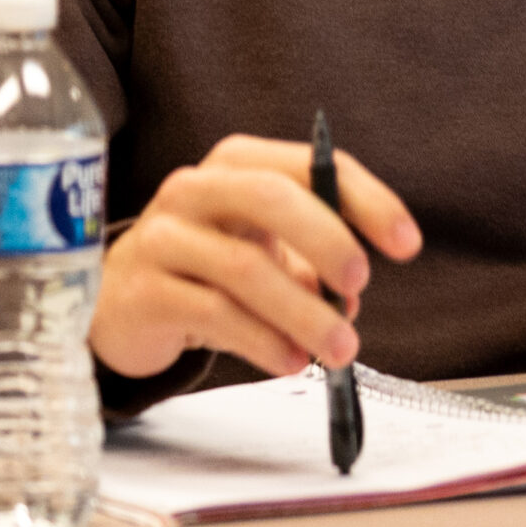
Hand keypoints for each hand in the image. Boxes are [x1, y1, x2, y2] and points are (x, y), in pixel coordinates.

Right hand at [90, 133, 421, 380]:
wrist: (118, 303)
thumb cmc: (205, 269)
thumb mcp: (263, 254)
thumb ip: (310, 269)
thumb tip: (348, 301)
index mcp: (237, 164)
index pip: (312, 165)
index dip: (366, 201)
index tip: (407, 243)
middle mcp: (196, 187)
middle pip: (270, 198)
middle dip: (327, 240)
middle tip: (360, 285)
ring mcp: (163, 236)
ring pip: (244, 266)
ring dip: (302, 313)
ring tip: (338, 350)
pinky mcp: (144, 289)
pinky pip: (213, 314)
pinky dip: (262, 341)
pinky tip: (289, 362)